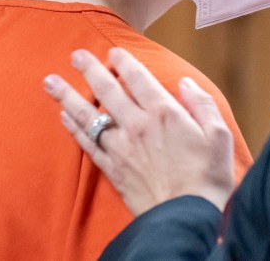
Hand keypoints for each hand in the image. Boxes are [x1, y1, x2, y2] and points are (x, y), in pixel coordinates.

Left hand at [43, 47, 235, 215]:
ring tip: (50, 81)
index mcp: (164, 113)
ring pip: (89, 116)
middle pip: (107, 91)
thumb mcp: (219, 135)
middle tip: (75, 54)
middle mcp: (137, 126)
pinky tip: (64, 117)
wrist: (186, 218)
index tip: (113, 51)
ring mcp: (121, 148)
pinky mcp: (113, 170)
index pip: (138, 78)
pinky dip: (74, 129)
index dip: (124, 61)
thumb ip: (202, 104)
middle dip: (89, 69)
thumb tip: (185, 83)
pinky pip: (88, 144)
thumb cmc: (208, 178)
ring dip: (68, 96)